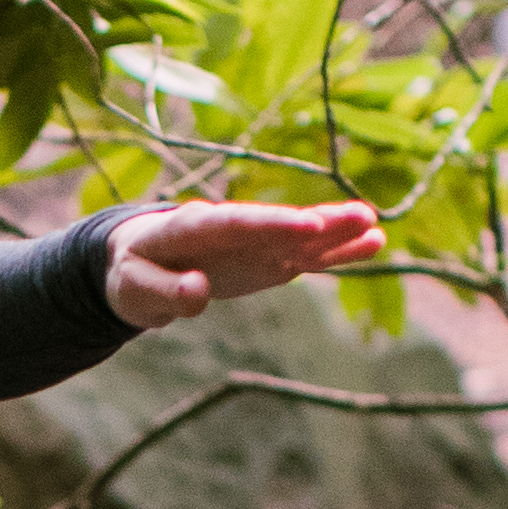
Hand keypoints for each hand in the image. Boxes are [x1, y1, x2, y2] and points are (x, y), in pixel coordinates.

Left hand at [105, 200, 385, 328]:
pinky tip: (372, 243)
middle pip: (275, 222)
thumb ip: (163, 292)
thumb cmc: (131, 273)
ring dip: (336, 230)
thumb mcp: (133, 288)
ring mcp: (255, 242)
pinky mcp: (270, 259)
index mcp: (191, 226)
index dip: (270, 222)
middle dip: (314, 221)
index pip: (234, 222)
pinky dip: (336, 251)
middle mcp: (231, 227)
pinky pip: (307, 255)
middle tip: (357, 216)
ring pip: (299, 235)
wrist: (137, 264)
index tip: (305, 225)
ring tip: (375, 226)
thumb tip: (199, 291)